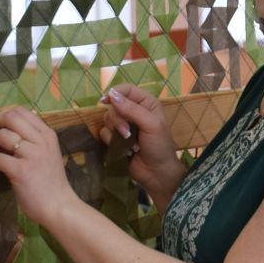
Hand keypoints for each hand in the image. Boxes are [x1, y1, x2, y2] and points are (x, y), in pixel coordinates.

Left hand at [0, 106, 76, 228]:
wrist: (59, 206)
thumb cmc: (52, 183)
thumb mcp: (49, 154)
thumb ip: (35, 140)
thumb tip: (9, 130)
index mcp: (48, 135)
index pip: (21, 111)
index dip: (2, 114)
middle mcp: (41, 141)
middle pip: (10, 117)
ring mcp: (31, 155)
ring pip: (1, 135)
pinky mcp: (20, 171)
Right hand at [97, 84, 184, 206]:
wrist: (156, 172)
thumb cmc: (159, 146)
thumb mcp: (151, 125)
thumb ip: (132, 109)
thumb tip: (112, 95)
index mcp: (146, 103)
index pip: (126, 89)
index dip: (115, 93)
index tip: (105, 100)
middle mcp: (134, 111)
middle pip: (113, 105)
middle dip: (117, 119)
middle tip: (127, 132)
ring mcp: (124, 125)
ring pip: (107, 119)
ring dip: (116, 132)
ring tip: (129, 143)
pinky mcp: (115, 138)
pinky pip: (104, 133)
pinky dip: (112, 142)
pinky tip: (125, 150)